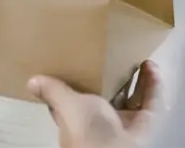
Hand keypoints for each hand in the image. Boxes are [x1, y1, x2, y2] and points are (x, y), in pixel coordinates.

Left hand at [28, 61, 162, 147]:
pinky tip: (151, 66)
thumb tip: (31, 82)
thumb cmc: (86, 129)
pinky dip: (153, 84)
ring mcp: (125, 122)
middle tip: (119, 54)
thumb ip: (53, 92)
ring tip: (139, 57)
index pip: (80, 99)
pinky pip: (151, 102)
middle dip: (116, 76)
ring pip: (133, 97)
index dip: (85, 82)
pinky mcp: (145, 124)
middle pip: (111, 95)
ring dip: (138, 77)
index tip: (88, 59)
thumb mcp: (67, 105)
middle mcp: (102, 121)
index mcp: (80, 118)